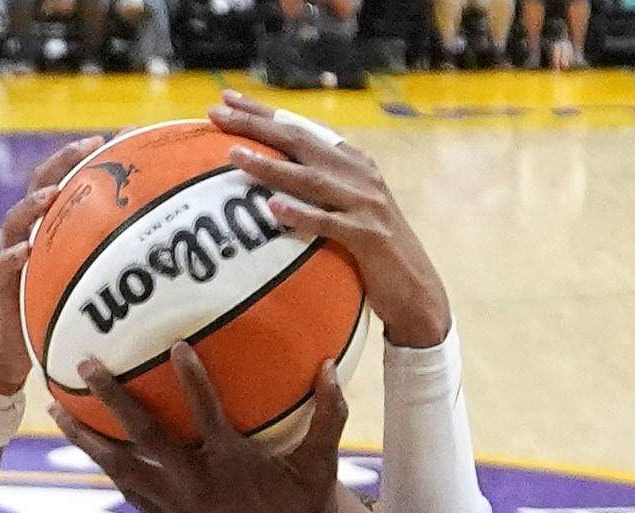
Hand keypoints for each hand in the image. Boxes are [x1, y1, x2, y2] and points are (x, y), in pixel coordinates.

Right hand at [0, 136, 104, 396]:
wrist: (18, 350)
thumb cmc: (64, 315)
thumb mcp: (97, 287)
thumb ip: (122, 267)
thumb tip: (175, 259)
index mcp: (53, 227)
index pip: (70, 180)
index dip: (91, 158)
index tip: (122, 135)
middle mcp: (28, 232)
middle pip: (40, 184)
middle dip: (63, 161)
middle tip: (89, 146)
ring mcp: (7, 252)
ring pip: (13, 219)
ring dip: (32, 204)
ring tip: (51, 196)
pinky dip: (9, 256)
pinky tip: (26, 251)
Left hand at [49, 345, 350, 512]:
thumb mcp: (321, 466)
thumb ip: (328, 415)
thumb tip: (332, 366)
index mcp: (232, 463)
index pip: (205, 412)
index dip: (191, 379)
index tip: (174, 346)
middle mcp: (197, 484)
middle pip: (144, 435)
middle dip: (112, 398)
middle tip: (86, 365)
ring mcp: (178, 508)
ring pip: (122, 468)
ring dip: (86, 438)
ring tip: (55, 410)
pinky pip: (132, 494)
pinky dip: (110, 471)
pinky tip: (91, 454)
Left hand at [208, 91, 452, 348]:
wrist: (417, 291)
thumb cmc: (374, 253)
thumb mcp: (350, 209)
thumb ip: (322, 187)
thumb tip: (273, 176)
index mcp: (355, 164)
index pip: (304, 129)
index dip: (265, 113)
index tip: (228, 100)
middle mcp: (361, 176)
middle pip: (302, 142)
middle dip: (257, 125)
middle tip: (217, 113)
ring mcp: (366, 205)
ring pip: (311, 179)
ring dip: (271, 167)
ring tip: (235, 155)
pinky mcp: (369, 238)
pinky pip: (329, 223)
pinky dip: (301, 214)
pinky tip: (274, 208)